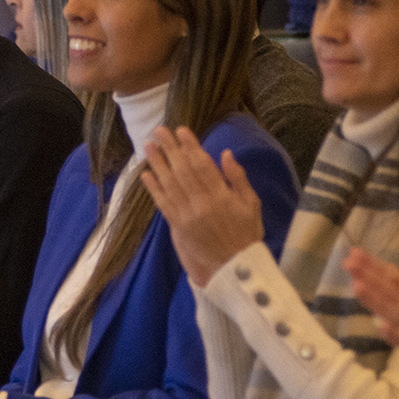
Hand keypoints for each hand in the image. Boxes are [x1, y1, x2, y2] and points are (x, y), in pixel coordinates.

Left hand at [138, 127, 264, 288]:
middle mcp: (201, 203)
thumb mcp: (252, 204)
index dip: (190, 146)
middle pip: (183, 170)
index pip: (202, 165)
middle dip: (170, 148)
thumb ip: (238, 178)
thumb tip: (225, 153)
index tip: (181, 130)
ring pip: (169, 184)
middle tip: (159, 130)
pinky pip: (163, 203)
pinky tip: (145, 173)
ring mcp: (187, 215)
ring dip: (157, 163)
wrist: (235, 267)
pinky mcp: (177, 226)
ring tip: (148, 146)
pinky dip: (153, 188)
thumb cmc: (246, 233)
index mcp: (222, 196)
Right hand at [345, 233, 398, 382]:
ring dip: (373, 301)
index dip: (371, 264)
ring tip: (357, 287)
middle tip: (348, 264)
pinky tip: (383, 327)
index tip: (354, 252)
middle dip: (365, 276)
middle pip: (382, 289)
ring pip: (388, 311)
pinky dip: (395, 335)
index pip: (387, 273)